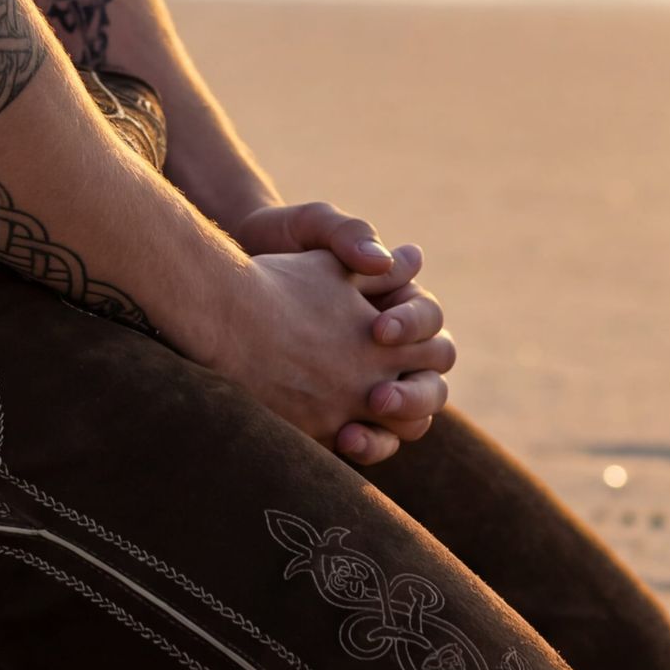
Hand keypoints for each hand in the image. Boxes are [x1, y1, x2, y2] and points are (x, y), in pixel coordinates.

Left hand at [220, 204, 452, 465]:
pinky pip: (376, 437)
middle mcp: (394, 345)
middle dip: (414, 392)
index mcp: (398, 299)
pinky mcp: (345, 408)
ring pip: (414, 417)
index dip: (413, 326)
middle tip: (377, 396)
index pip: (430, 319)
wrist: (235, 269)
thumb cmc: (281, 239)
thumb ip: (349, 234)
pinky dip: (368, 444)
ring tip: (357, 429)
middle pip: (434, 376)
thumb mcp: (313, 225)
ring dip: (397, 424)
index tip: (378, 330)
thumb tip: (385, 261)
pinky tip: (341, 441)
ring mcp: (371, 380)